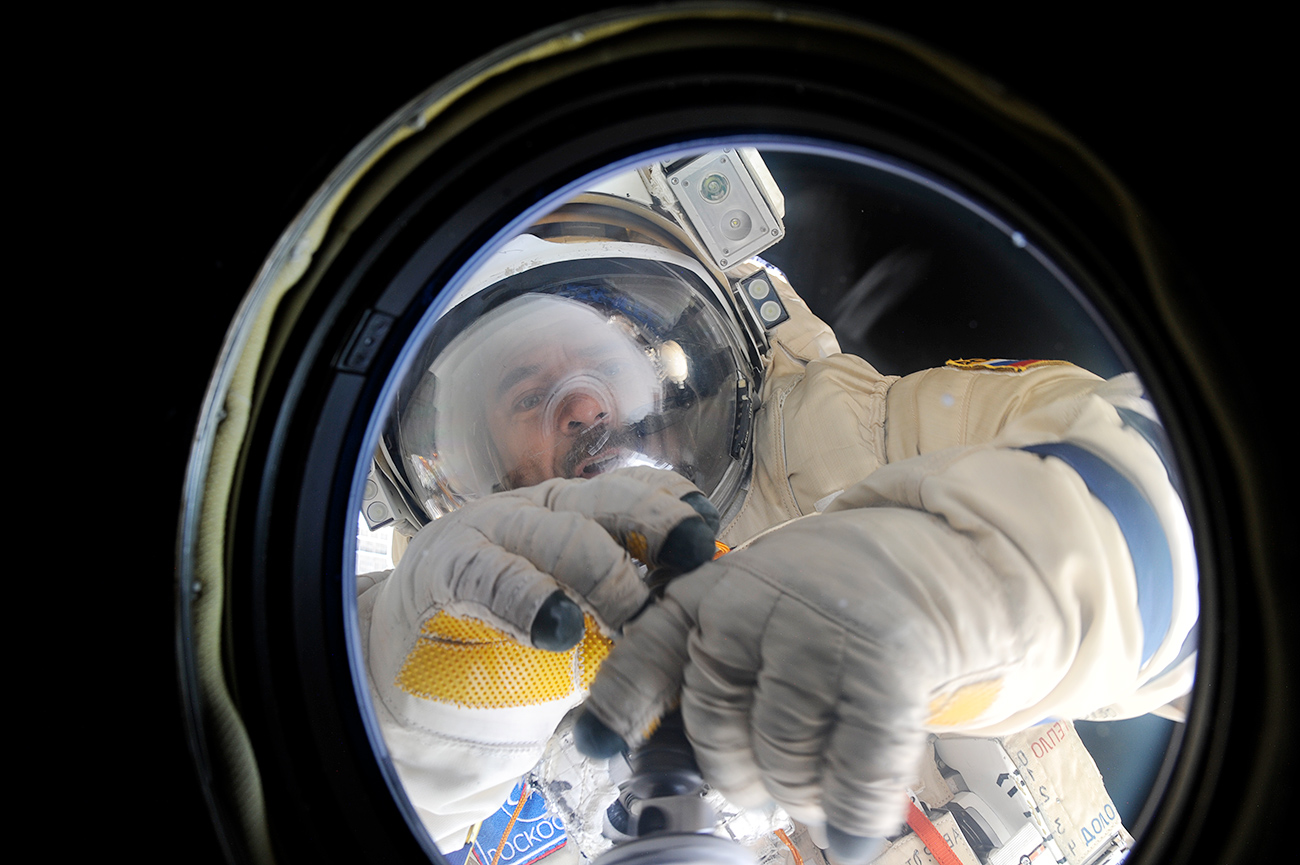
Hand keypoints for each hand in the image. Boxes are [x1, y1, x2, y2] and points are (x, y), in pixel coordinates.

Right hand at [377, 466, 719, 650]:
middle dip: (660, 522)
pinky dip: (530, 599)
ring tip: (631, 615)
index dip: (678, 506)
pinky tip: (558, 628)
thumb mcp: (583, 632)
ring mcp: (495, 535)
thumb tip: (707, 634)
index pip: (641, 492)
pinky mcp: (448, 570)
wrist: (415, 669)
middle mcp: (545, 514)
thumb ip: (634, 624)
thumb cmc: (512, 651)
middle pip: (613, 502)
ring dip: (606, 573)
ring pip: (562, 534)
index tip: (714, 531)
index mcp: (584, 518)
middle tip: (696, 555)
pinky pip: (493, 575)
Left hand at [575, 507, 1021, 863]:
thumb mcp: (736, 605)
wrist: (912, 563)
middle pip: (719, 732)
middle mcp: (754, 613)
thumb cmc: (808, 605)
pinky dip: (851, 811)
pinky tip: (851, 832)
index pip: (647, 655)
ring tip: (813, 785)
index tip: (597, 746)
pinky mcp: (884, 668)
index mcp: (707, 597)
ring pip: (784, 758)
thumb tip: (624, 750)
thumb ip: (687, 663)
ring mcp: (818, 638)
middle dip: (739, 776)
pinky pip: (855, 768)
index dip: (619, 706)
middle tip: (766, 779)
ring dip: (799, 793)